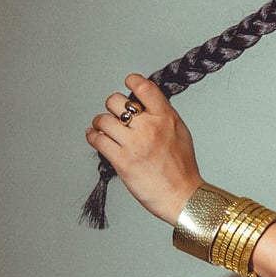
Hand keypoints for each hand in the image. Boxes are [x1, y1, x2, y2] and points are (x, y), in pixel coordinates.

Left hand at [86, 74, 202, 223]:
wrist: (182, 195)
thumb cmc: (182, 168)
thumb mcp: (180, 132)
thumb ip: (163, 115)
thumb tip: (144, 103)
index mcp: (166, 118)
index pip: (145, 88)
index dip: (133, 81)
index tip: (128, 82)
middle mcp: (150, 127)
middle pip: (116, 101)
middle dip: (112, 106)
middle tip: (115, 115)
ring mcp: (134, 144)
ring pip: (103, 120)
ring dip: (100, 123)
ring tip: (103, 129)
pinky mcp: (122, 161)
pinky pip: (97, 140)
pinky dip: (93, 136)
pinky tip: (96, 137)